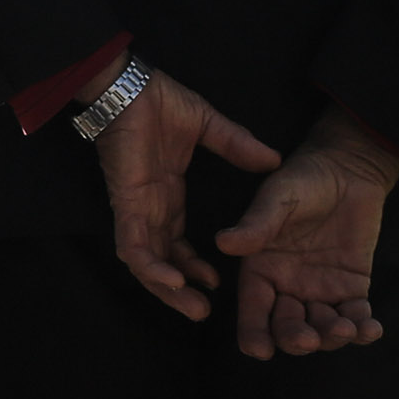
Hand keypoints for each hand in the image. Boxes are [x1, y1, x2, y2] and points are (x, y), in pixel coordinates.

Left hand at [93, 70, 282, 322]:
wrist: (130, 86)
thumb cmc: (160, 102)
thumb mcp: (209, 127)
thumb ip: (237, 146)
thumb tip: (272, 159)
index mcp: (165, 195)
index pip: (176, 243)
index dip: (192, 264)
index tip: (216, 281)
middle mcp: (150, 209)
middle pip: (161, 261)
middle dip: (179, 290)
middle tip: (202, 312)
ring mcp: (136, 208)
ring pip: (146, 263)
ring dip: (166, 288)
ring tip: (192, 308)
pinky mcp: (126, 203)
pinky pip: (133, 245)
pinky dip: (150, 266)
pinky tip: (171, 281)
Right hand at [213, 107, 398, 359]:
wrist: (347, 169)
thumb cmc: (303, 179)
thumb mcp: (278, 198)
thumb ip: (257, 225)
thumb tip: (224, 243)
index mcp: (261, 270)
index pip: (253, 311)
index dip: (254, 334)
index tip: (261, 350)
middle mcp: (287, 287)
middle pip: (286, 328)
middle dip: (296, 339)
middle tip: (308, 338)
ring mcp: (321, 291)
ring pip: (321, 329)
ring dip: (330, 337)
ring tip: (345, 329)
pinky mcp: (352, 288)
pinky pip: (356, 316)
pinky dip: (363, 329)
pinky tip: (370, 330)